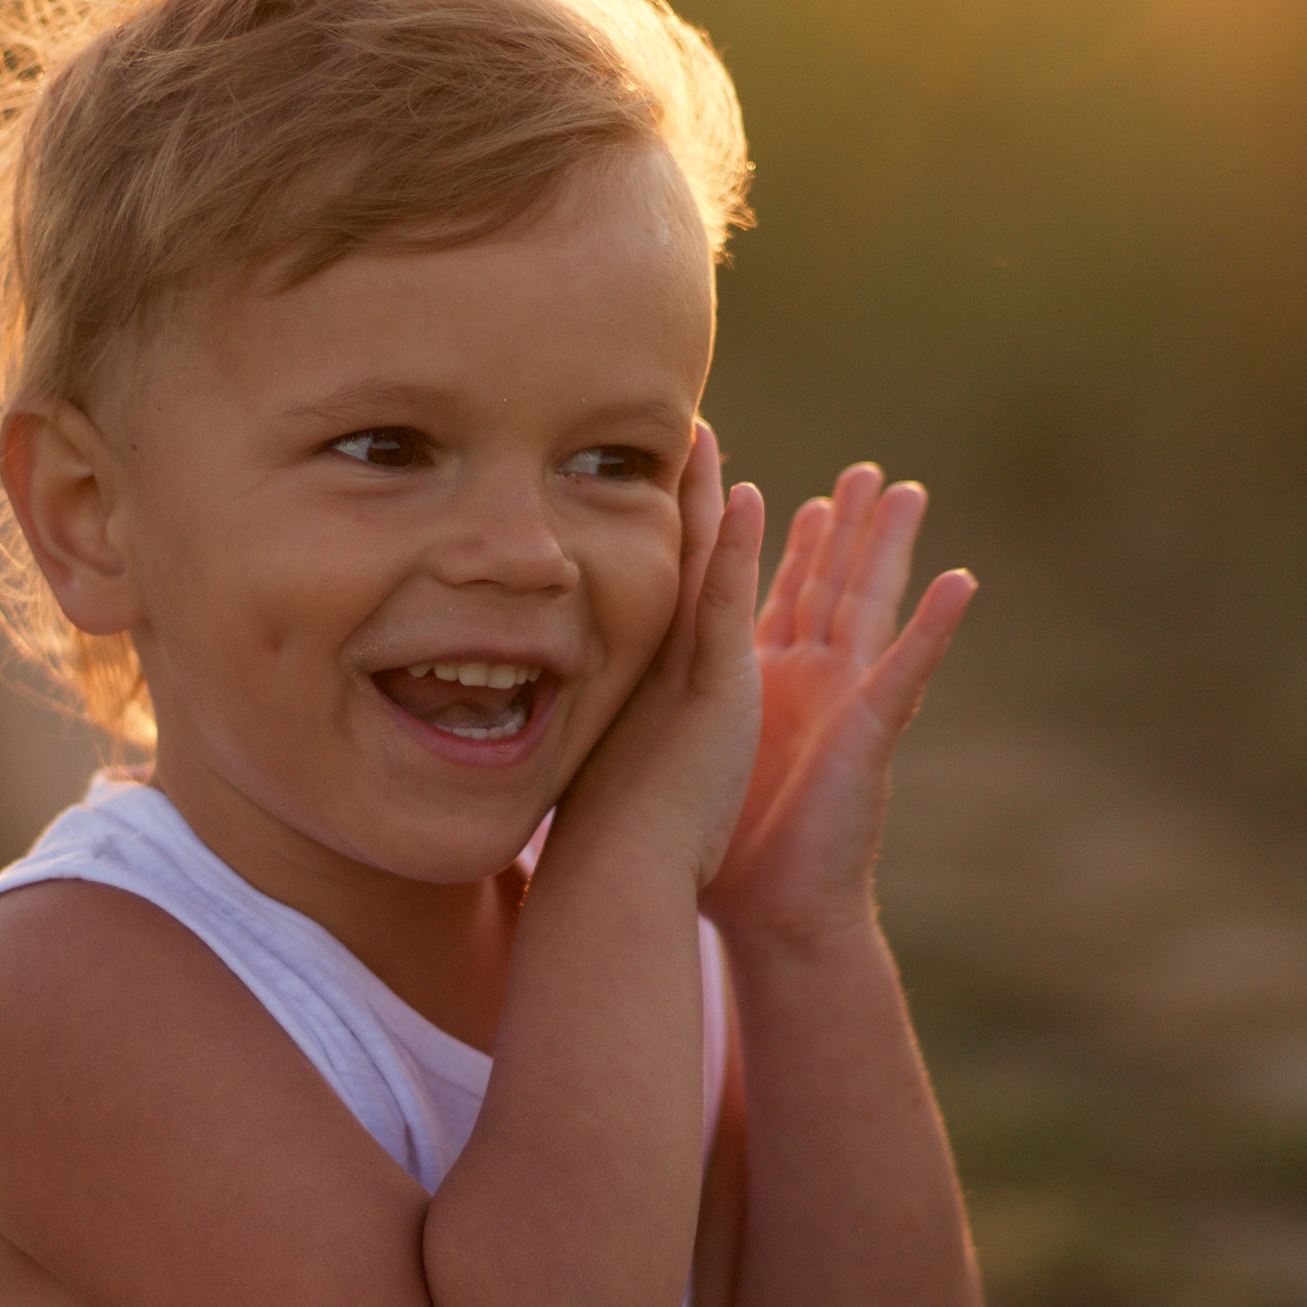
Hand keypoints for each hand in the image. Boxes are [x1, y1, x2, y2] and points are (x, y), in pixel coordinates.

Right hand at [552, 422, 764, 887]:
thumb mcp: (612, 772)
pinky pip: (726, 599)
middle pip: (669, 556)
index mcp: (641, 675)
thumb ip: (607, 738)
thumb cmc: (611, 844)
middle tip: (674, 432)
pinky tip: (743, 495)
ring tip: (700, 433)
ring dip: (702, 496)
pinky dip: (734, 547)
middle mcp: (654, 659)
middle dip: (674, 494)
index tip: (653, 481)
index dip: (659, 531)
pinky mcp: (711, 683)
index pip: (656, 586)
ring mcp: (679, 666)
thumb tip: (563, 732)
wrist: (618, 875)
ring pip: (694, 562)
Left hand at [701, 462, 974, 943]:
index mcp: (764, 683)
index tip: (768, 486)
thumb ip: (660, 725)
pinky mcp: (869, 732)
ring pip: (871, 606)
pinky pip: (907, 669)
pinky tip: (960, 582)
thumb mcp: (682, 759)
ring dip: (890, 550)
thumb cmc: (718, 850)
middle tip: (863, 472)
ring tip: (909, 493)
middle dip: (846, 527)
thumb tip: (603, 710)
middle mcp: (810, 685)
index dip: (774, 542)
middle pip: (831, 585)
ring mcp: (846, 704)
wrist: (766, 913)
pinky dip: (935, 627)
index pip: (771, 594)